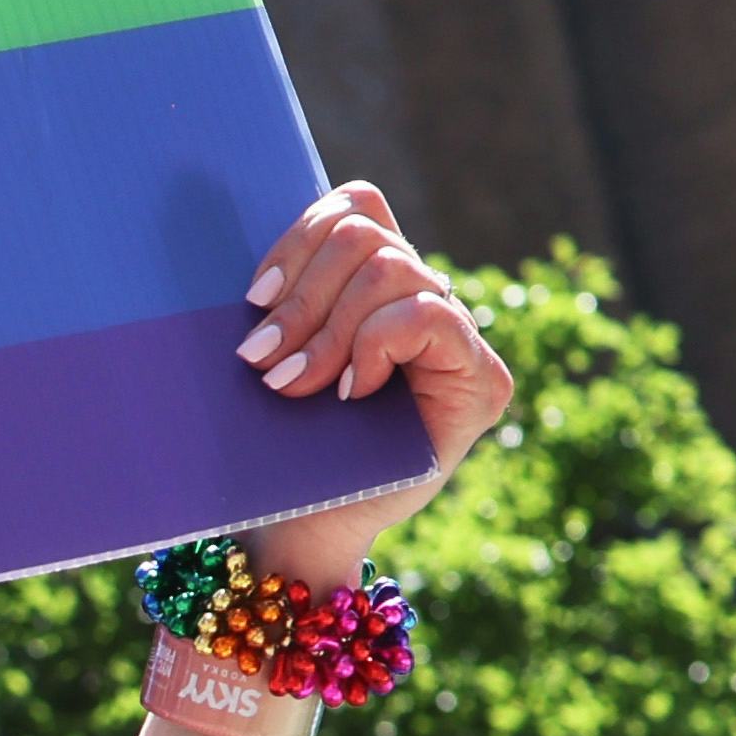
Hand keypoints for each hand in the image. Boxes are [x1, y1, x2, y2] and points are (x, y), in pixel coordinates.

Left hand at [230, 180, 512, 580]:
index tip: (253, 301)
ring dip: (328, 329)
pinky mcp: (483, 379)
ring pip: (390, 268)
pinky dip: (374, 346)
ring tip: (294, 383)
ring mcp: (459, 337)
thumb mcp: (273, 354)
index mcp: (377, 283)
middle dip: (303, 296)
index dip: (300, 240)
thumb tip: (255, 267)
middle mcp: (425, 298)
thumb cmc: (278, 443)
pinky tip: (349, 392)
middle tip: (262, 358)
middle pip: (366, 233)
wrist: (303, 528)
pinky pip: (427, 314)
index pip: (356, 207)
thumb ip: (284, 297)